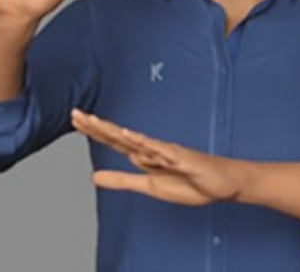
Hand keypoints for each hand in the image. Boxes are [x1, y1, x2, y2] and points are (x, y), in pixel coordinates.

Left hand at [73, 110, 248, 206]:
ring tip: (94, 122)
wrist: (224, 184)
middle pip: (120, 136)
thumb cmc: (192, 183)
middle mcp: (153, 150)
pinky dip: (144, 142)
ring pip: (136, 140)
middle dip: (97, 126)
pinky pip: (160, 150)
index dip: (95, 131)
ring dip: (115, 131)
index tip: (76, 119)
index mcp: (144, 156)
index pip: (115, 141)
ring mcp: (167, 152)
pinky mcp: (182, 159)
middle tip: (75, 113)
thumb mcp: (149, 186)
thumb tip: (93, 176)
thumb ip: (122, 180)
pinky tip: (129, 135)